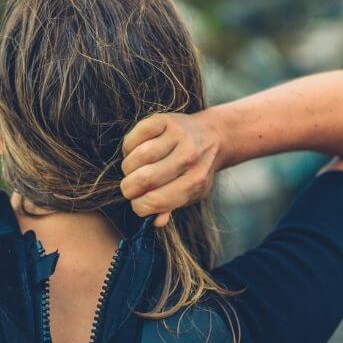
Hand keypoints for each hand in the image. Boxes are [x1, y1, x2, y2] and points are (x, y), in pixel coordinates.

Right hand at [119, 110, 223, 227]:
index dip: (139, 206)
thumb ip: (172, 207)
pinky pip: (137, 134)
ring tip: (132, 170)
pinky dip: (129, 146)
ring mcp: (178, 136)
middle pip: (145, 179)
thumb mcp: (192, 192)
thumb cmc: (196, 170)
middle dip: (129, 188)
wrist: (214, 136)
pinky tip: (134, 151)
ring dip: (128, 167)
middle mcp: (189, 158)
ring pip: (139, 156)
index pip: (156, 201)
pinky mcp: (166, 119)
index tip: (137, 203)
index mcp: (195, 181)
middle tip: (129, 188)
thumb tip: (156, 222)